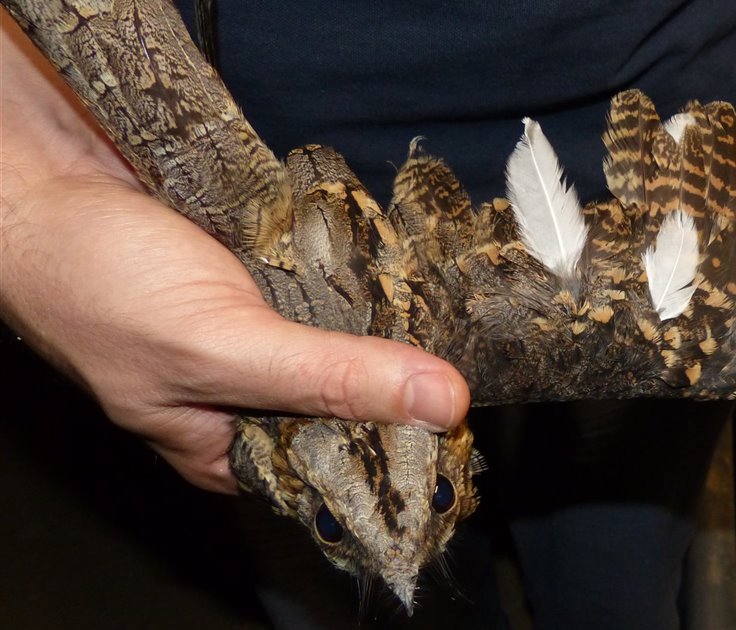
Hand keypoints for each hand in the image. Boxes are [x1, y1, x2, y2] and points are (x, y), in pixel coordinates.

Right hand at [1, 177, 469, 493]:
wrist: (47, 179)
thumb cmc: (96, 281)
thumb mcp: (220, 346)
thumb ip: (327, 376)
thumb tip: (440, 403)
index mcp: (229, 450)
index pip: (336, 471)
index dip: (399, 451)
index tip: (459, 422)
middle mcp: (248, 402)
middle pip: (351, 404)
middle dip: (399, 381)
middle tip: (462, 355)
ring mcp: (259, 338)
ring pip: (346, 343)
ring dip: (386, 324)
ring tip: (442, 312)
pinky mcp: (267, 283)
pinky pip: (333, 291)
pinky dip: (360, 279)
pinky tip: (395, 270)